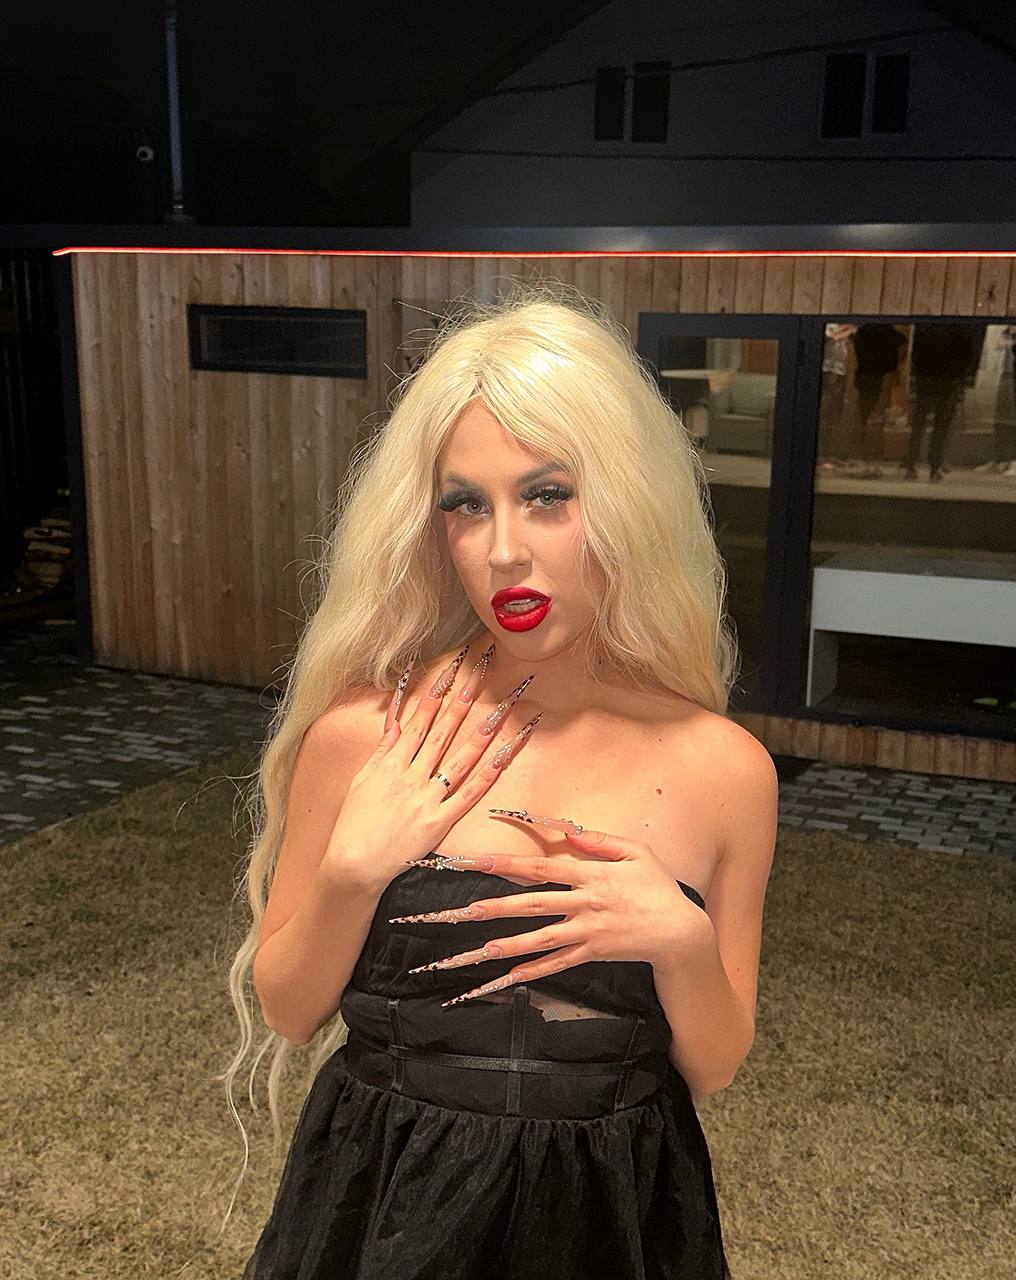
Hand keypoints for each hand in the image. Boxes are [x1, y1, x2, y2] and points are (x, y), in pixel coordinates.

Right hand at [324, 643, 540, 892]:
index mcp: (392, 763)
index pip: (420, 719)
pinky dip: (489, 774)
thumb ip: (382, 752)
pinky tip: (506, 755)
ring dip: (484, 730)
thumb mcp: (361, 781)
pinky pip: (470, 794)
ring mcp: (428, 798)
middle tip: (484, 672)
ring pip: (462, 757)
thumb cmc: (353, 825)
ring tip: (505, 705)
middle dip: (465, 699)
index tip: (453, 669)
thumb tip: (397, 724)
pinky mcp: (440, 822)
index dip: (438, 691)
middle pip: (444, 730)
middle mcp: (412, 776)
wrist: (353, 865)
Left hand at [390, 822, 711, 1006]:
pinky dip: (533, 970)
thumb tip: (565, 828)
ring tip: (477, 948)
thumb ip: (598, 840)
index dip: (506, 863)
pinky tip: (509, 975)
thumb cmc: (657, 886)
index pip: (539, 867)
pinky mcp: (592, 955)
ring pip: (539, 939)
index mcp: (589, 875)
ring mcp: (586, 933)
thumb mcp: (635, 852)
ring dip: (507, 943)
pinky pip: (557, 964)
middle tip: (462, 910)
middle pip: (531, 904)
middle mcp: (583, 904)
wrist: (680, 932)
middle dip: (495, 906)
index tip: (476, 861)